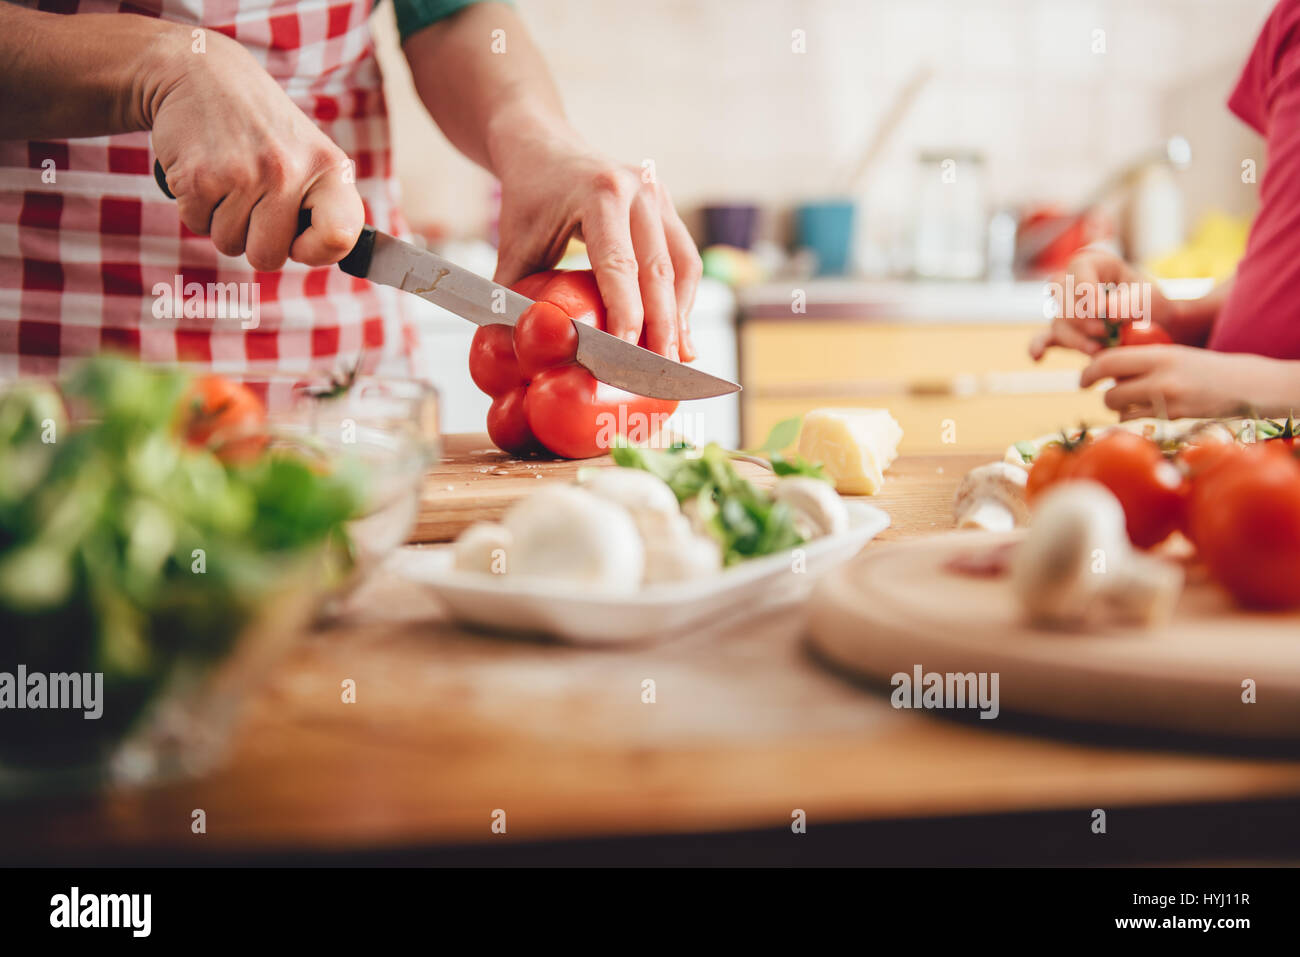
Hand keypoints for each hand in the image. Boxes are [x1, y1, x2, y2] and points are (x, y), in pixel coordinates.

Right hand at [148, 26, 362, 270]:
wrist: (201, 72)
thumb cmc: (264, 128)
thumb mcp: (311, 154)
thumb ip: (325, 206)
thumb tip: (334, 252)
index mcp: (329, 169)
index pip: (340, 238)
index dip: (316, 251)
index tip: (300, 240)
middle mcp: (289, 171)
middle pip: (269, 258)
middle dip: (255, 239)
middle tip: (252, 197)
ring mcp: (242, 175)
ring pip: (229, 244)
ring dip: (223, 221)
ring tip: (229, 176)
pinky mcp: (198, 178)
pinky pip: (197, 226)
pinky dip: (197, 207)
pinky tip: (207, 170)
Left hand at [490, 123, 700, 361]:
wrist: (542, 147)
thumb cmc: (527, 200)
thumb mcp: (513, 247)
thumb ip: (513, 298)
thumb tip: (512, 353)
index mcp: (599, 193)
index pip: (620, 265)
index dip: (627, 315)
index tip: (626, 357)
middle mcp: (638, 189)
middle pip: (660, 270)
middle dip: (663, 327)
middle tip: (659, 372)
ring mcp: (658, 194)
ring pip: (682, 266)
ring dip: (682, 315)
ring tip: (677, 358)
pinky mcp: (667, 206)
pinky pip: (683, 258)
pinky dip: (683, 298)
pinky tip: (678, 331)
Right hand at [1029, 249, 1177, 359]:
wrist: (1154, 324)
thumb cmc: (1150, 303)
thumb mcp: (1150, 296)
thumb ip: (1132, 300)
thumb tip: (1108, 312)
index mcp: (1094, 264)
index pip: (1078, 270)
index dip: (1085, 290)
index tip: (1100, 311)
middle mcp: (1073, 284)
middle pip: (1061, 297)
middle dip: (1081, 318)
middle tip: (1105, 331)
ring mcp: (1066, 309)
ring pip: (1059, 322)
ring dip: (1075, 338)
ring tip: (1099, 349)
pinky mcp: (1064, 332)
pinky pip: (1045, 337)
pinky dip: (1039, 346)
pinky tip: (1038, 357)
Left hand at [1080, 344, 1298, 418]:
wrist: (1244, 384)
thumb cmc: (1201, 366)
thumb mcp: (1172, 353)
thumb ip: (1140, 359)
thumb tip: (1101, 370)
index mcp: (1159, 355)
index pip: (1109, 362)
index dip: (1089, 372)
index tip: (1082, 379)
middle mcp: (1162, 379)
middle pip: (1111, 393)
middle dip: (1106, 394)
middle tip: (1113, 390)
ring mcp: (1168, 402)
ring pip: (1121, 410)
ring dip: (1119, 406)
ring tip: (1134, 397)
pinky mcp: (1173, 419)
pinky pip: (1137, 419)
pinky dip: (1134, 415)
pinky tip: (1147, 407)